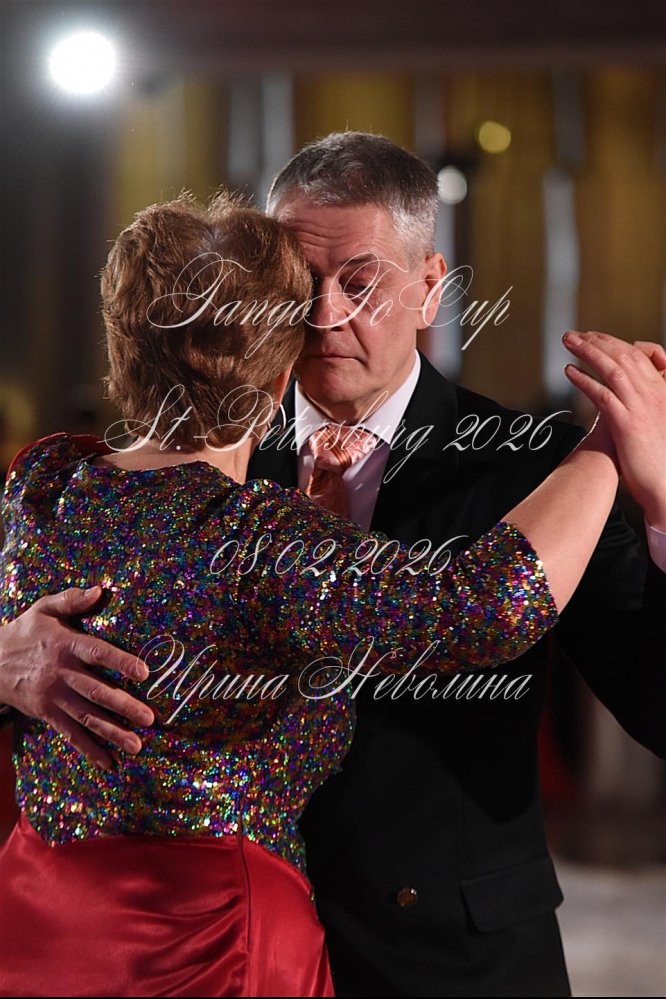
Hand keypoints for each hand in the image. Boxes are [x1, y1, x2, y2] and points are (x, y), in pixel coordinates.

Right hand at [0, 586, 153, 769]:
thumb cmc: (26, 632)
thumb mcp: (44, 609)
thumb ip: (71, 599)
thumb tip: (100, 590)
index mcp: (65, 644)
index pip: (97, 653)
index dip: (120, 662)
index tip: (144, 672)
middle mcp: (61, 673)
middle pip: (96, 691)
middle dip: (124, 706)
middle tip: (150, 718)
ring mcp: (53, 696)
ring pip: (86, 717)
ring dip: (112, 732)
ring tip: (137, 745)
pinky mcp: (46, 713)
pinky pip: (70, 734)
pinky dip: (89, 749)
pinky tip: (108, 762)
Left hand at [564, 331, 665, 529]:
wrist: (664, 483)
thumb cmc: (655, 457)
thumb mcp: (652, 421)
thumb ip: (637, 402)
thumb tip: (613, 394)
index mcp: (660, 390)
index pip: (637, 354)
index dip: (612, 342)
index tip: (593, 337)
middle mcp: (652, 394)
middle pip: (623, 355)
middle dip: (596, 341)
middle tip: (573, 335)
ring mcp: (640, 407)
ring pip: (612, 369)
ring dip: (588, 352)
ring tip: (569, 343)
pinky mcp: (627, 424)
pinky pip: (603, 394)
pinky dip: (585, 380)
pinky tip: (570, 372)